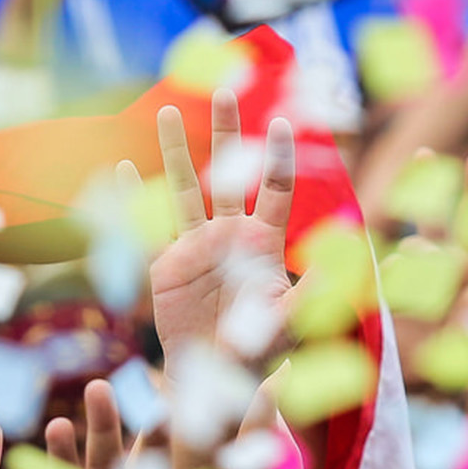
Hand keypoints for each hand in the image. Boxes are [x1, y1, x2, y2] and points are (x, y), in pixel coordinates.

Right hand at [139, 88, 293, 375]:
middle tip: (226, 87)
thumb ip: (314, 292)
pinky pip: (144, 228)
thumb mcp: (290, 323)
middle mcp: (228, 236)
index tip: (282, 122)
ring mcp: (194, 247)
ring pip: (183, 189)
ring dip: (174, 151)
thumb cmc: (258, 355)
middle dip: (226, 131)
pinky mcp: (164, 266)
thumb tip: (347, 261)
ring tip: (166, 109)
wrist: (214, 381)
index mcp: (262, 244)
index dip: (276, 157)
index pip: (274, 190)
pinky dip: (131, 200)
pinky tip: (120, 170)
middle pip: (226, 172)